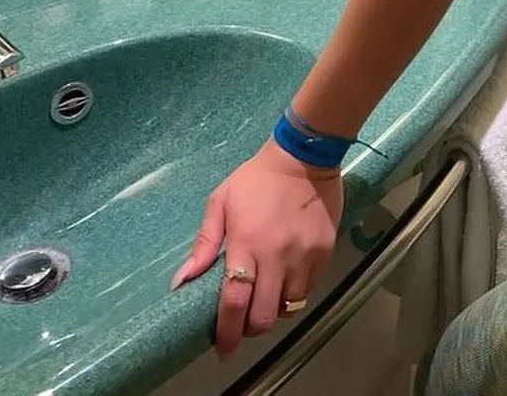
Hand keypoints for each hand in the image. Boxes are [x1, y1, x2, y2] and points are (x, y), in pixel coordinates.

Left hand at [171, 140, 342, 358]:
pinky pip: (309, 288)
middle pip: (264, 314)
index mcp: (247, 243)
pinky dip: (295, 292)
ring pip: (289, 305)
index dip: (227, 331)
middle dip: (251, 327)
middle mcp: (277, 255)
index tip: (223, 348)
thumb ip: (204, 242)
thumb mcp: (221, 201)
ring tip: (266, 297)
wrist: (304, 157)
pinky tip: (286, 279)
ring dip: (274, 309)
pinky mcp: (324, 251)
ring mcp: (304, 254)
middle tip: (244, 323)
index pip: (235, 300)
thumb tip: (182, 281)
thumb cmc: (256, 179)